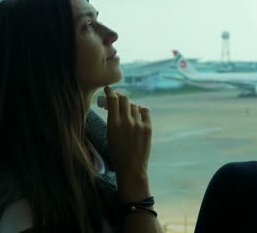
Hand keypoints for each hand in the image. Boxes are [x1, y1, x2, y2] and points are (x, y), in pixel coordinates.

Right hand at [103, 86, 152, 201]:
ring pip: (134, 106)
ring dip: (129, 105)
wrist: (132, 168)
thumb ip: (112, 120)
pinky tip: (138, 112)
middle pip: (124, 99)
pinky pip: (144, 111)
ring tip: (126, 110)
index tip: (108, 89)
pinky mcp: (148, 128)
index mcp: (113, 124)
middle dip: (120, 96)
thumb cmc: (117, 153)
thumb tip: (113, 106)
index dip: (110, 92)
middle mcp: (126, 122)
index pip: (112, 100)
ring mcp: (138, 124)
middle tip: (117, 97)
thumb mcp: (109, 135)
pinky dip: (140, 109)